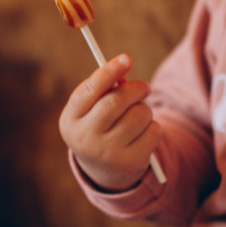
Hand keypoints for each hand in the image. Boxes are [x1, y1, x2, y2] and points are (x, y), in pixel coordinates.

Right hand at [59, 53, 162, 190]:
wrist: (104, 168)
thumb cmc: (99, 125)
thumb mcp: (91, 108)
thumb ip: (103, 87)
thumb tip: (123, 63)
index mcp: (71, 119)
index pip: (90, 90)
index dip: (109, 71)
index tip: (127, 58)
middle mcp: (86, 138)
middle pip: (117, 101)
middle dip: (136, 88)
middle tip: (145, 87)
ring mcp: (108, 152)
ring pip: (140, 114)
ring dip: (145, 108)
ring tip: (138, 115)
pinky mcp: (131, 162)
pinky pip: (154, 130)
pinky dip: (153, 126)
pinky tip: (143, 134)